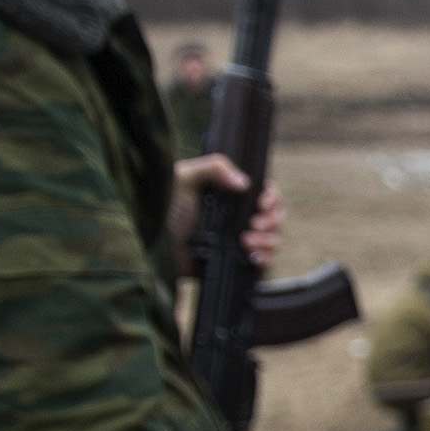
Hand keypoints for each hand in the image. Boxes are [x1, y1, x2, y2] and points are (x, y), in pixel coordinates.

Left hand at [166, 157, 283, 270]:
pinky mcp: (237, 262)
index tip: (262, 203)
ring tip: (246, 240)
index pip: (265, 192)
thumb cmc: (164, 208)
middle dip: (272, 220)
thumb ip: (214, 168)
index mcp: (230, 194)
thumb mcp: (184, 178)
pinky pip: (265, 262)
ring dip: (268, 240)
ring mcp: (240, 240)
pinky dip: (265, 259)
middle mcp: (238, 216)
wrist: (154, 245)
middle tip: (255, 223)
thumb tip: (245, 183)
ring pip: (273, 239)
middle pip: (275, 216)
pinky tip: (252, 256)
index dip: (272, 197)